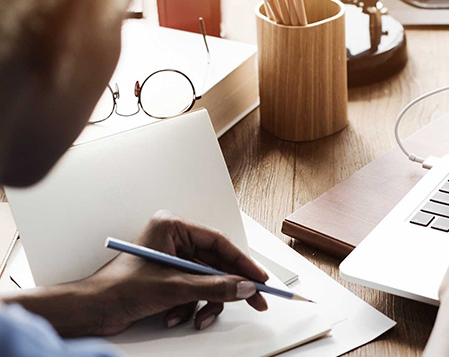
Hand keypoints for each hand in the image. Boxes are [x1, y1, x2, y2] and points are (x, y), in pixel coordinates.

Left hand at [5, 211, 268, 336]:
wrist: (90, 311)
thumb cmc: (119, 288)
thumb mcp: (174, 288)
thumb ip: (215, 287)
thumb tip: (245, 287)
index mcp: (172, 228)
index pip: (218, 243)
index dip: (242, 262)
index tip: (260, 278)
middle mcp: (174, 241)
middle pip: (216, 264)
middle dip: (229, 288)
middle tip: (255, 300)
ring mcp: (171, 261)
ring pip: (207, 282)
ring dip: (204, 303)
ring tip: (198, 319)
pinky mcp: (168, 279)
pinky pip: (194, 292)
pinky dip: (189, 308)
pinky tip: (174, 317)